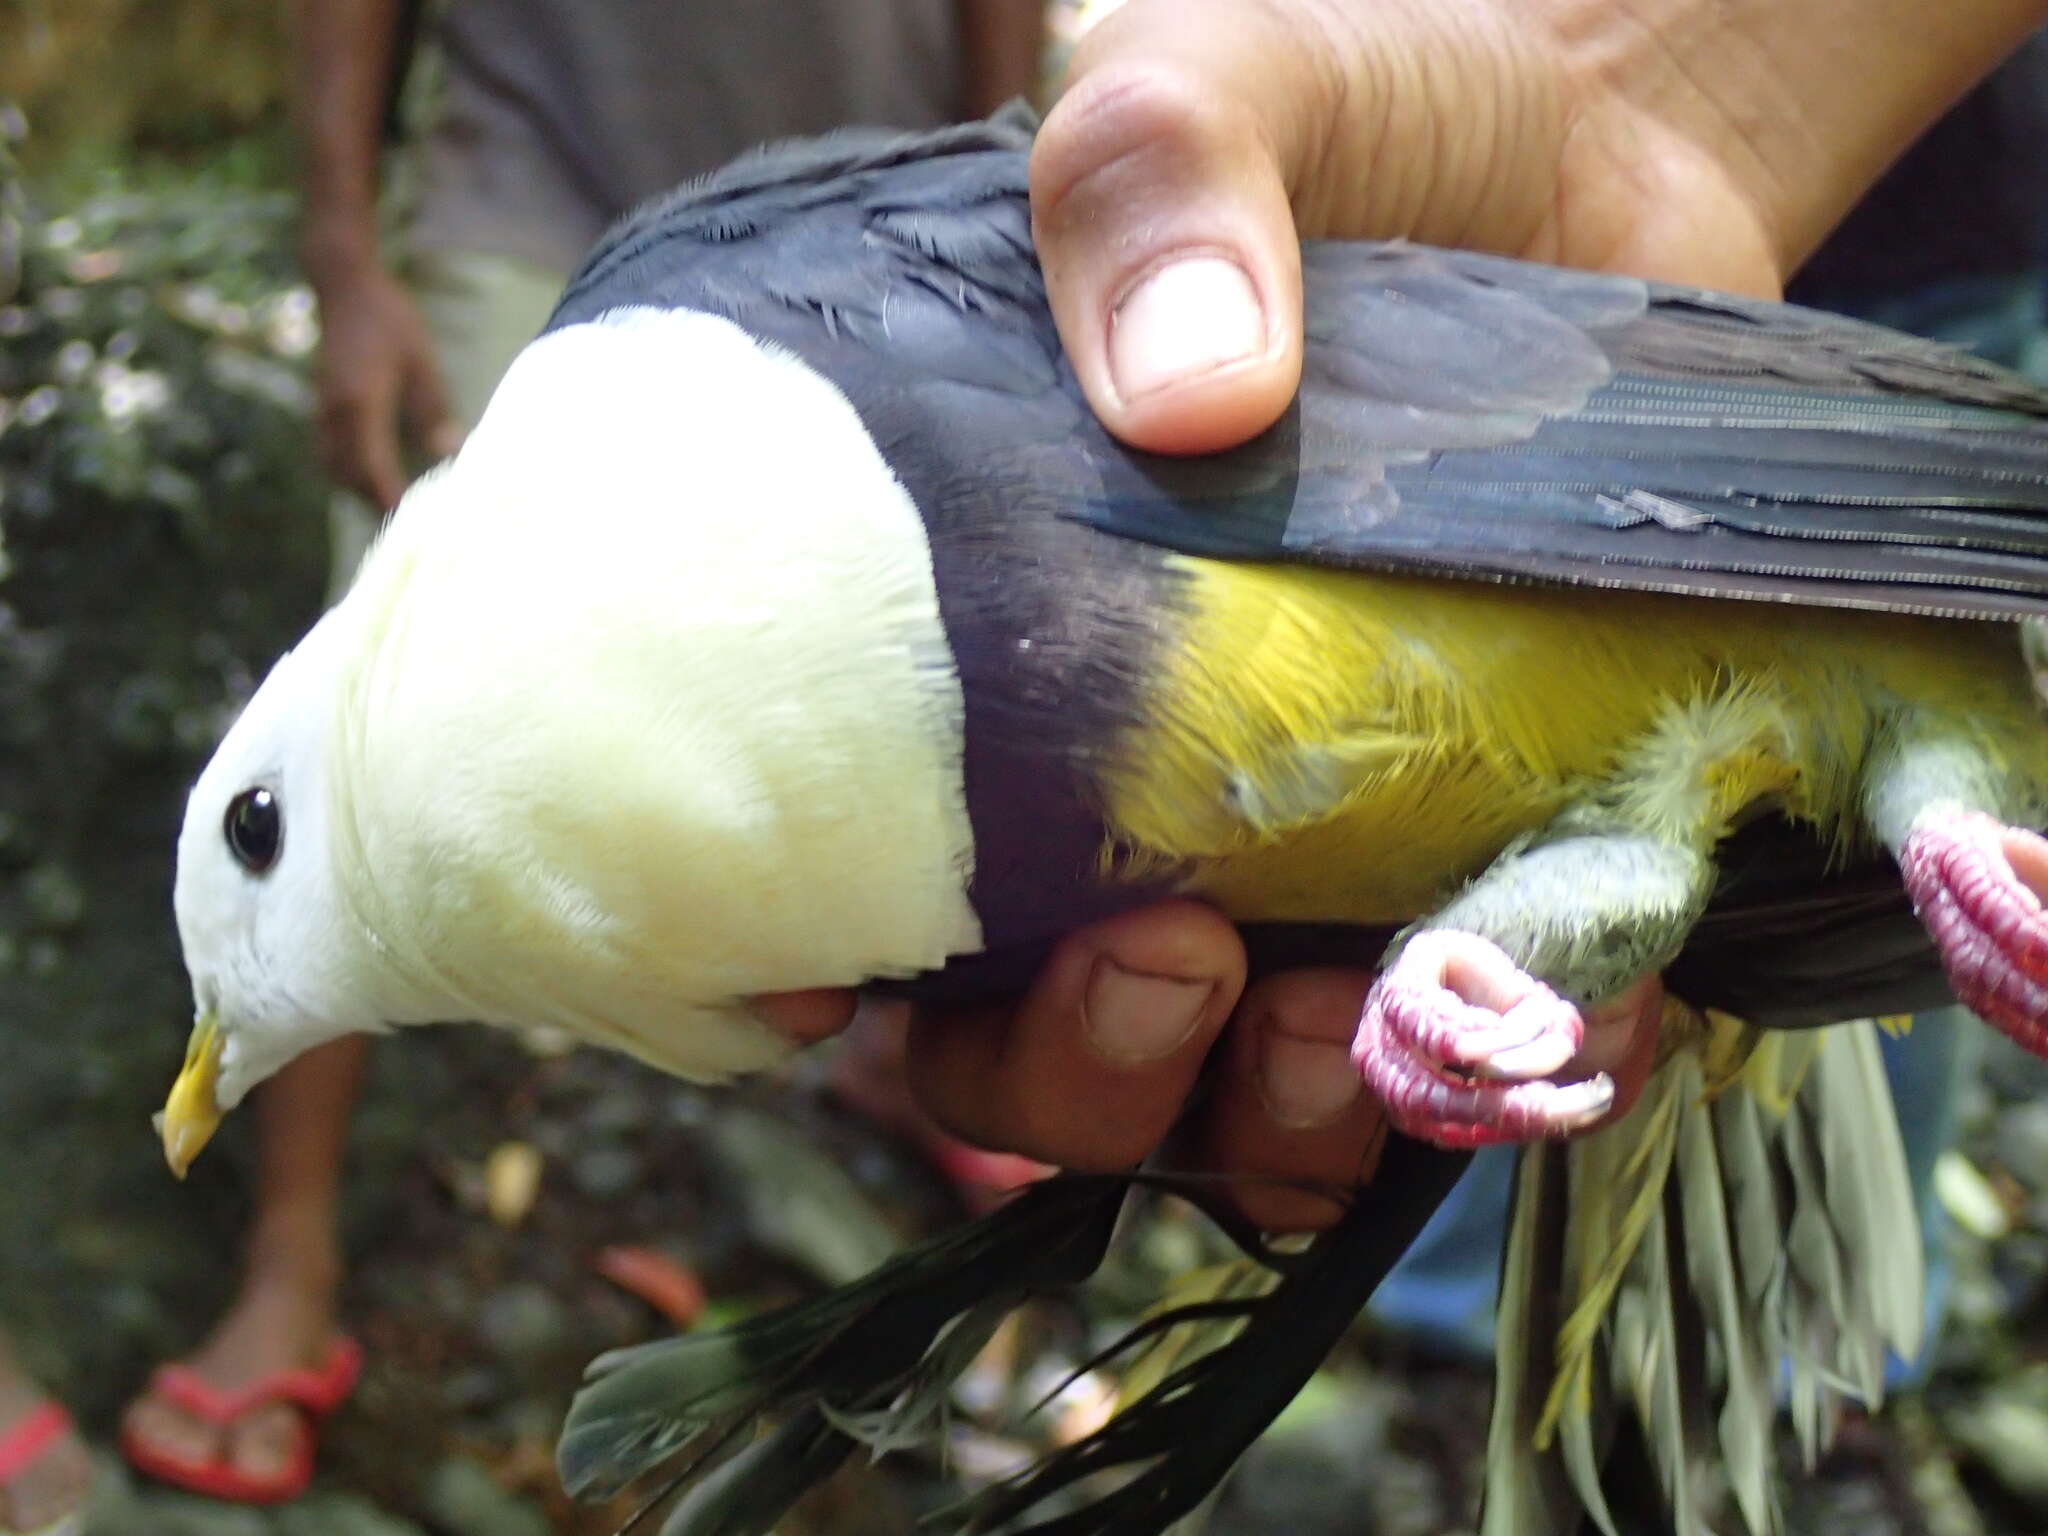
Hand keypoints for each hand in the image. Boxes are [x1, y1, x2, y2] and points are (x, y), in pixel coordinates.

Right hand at [308, 260, 462, 509]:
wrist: (345, 285)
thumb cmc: (389, 318)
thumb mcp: (422, 362)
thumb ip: (433, 410)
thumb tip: (450, 454)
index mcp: (359, 405)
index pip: (373, 468)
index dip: (390, 499)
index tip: (413, 524)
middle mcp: (335, 414)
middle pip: (349, 476)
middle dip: (375, 503)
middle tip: (410, 528)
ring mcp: (324, 410)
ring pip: (336, 467)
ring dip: (361, 490)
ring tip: (395, 510)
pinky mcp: (324, 406)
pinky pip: (331, 452)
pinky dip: (350, 472)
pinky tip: (375, 479)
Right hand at [769, 0, 2037, 1229]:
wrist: (1599, 137)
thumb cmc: (1357, 117)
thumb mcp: (1216, 89)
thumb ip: (1158, 182)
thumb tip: (1194, 390)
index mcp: (991, 655)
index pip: (854, 876)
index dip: (819, 980)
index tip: (832, 996)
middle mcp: (1128, 785)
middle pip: (1034, 1044)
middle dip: (1076, 1072)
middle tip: (1166, 963)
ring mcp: (1315, 842)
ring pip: (1237, 1095)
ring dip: (1270, 1116)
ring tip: (1343, 1031)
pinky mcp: (1498, 855)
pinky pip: (1470, 1043)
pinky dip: (1493, 1076)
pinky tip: (1545, 1019)